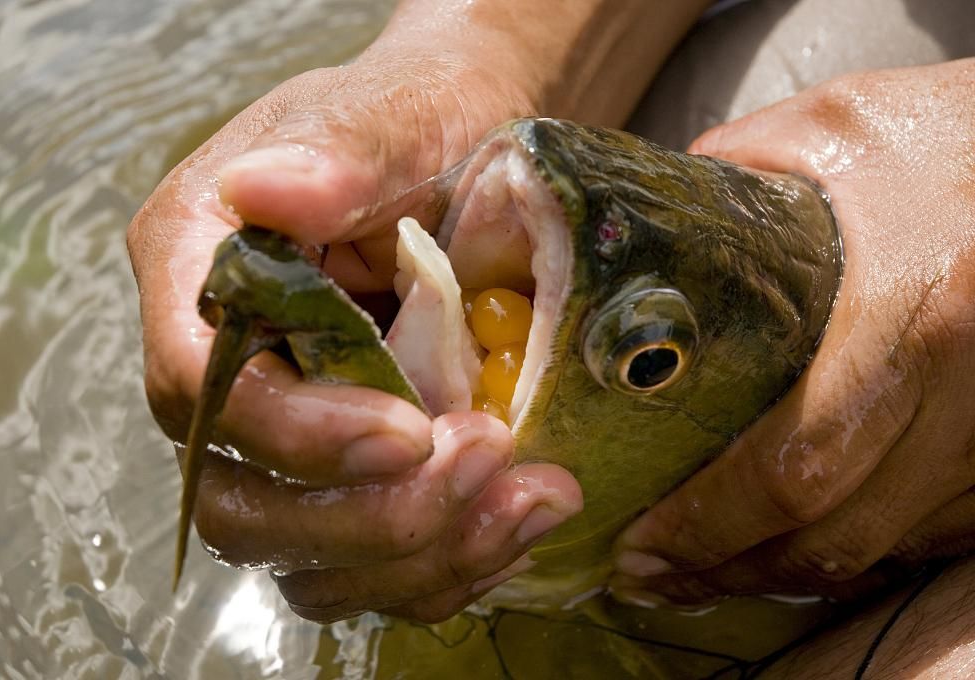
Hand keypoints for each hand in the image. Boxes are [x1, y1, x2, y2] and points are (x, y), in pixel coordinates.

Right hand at [128, 20, 586, 623]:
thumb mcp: (389, 120)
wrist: (475, 160)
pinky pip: (369, 564)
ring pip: (304, 556)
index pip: (200, 386)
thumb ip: (335, 156)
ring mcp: (283, 435)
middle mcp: (223, 372)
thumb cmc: (421, 125)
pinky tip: (520, 521)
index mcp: (199, 274)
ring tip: (531, 501)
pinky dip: (445, 564)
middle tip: (485, 463)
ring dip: (417, 555)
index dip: (294, 431)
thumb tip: (261, 188)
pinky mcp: (346, 476)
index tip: (409, 432)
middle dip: (364, 514)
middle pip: (239, 501)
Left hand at [611, 59, 974, 605]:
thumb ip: (735, 170)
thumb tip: (653, 226)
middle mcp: (968, 394)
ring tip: (712, 569)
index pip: (794, 466)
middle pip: (836, 533)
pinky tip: (804, 541)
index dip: (710, 525)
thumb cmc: (967, 128)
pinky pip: (940, 531)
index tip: (640, 543)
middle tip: (656, 575)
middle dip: (732, 570)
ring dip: (792, 571)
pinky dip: (866, 548)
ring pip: (890, 548)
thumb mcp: (840, 128)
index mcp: (912, 312)